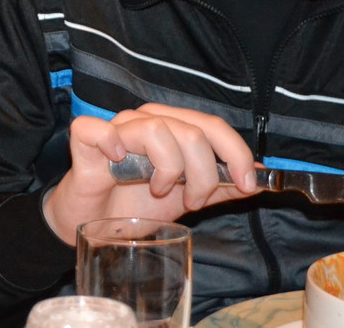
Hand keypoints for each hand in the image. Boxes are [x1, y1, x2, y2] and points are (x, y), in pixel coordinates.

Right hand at [43, 103, 257, 244]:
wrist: (93, 223)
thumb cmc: (135, 204)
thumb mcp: (186, 198)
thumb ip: (220, 187)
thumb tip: (259, 179)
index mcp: (172, 127)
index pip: (213, 125)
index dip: (236, 154)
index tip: (247, 185)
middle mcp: (145, 120)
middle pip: (191, 131)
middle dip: (203, 174)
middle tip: (194, 201)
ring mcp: (115, 128)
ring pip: (157, 130)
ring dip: (168, 169)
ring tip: (160, 191)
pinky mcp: (84, 139)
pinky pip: (99, 129)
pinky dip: (113, 144)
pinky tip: (119, 163)